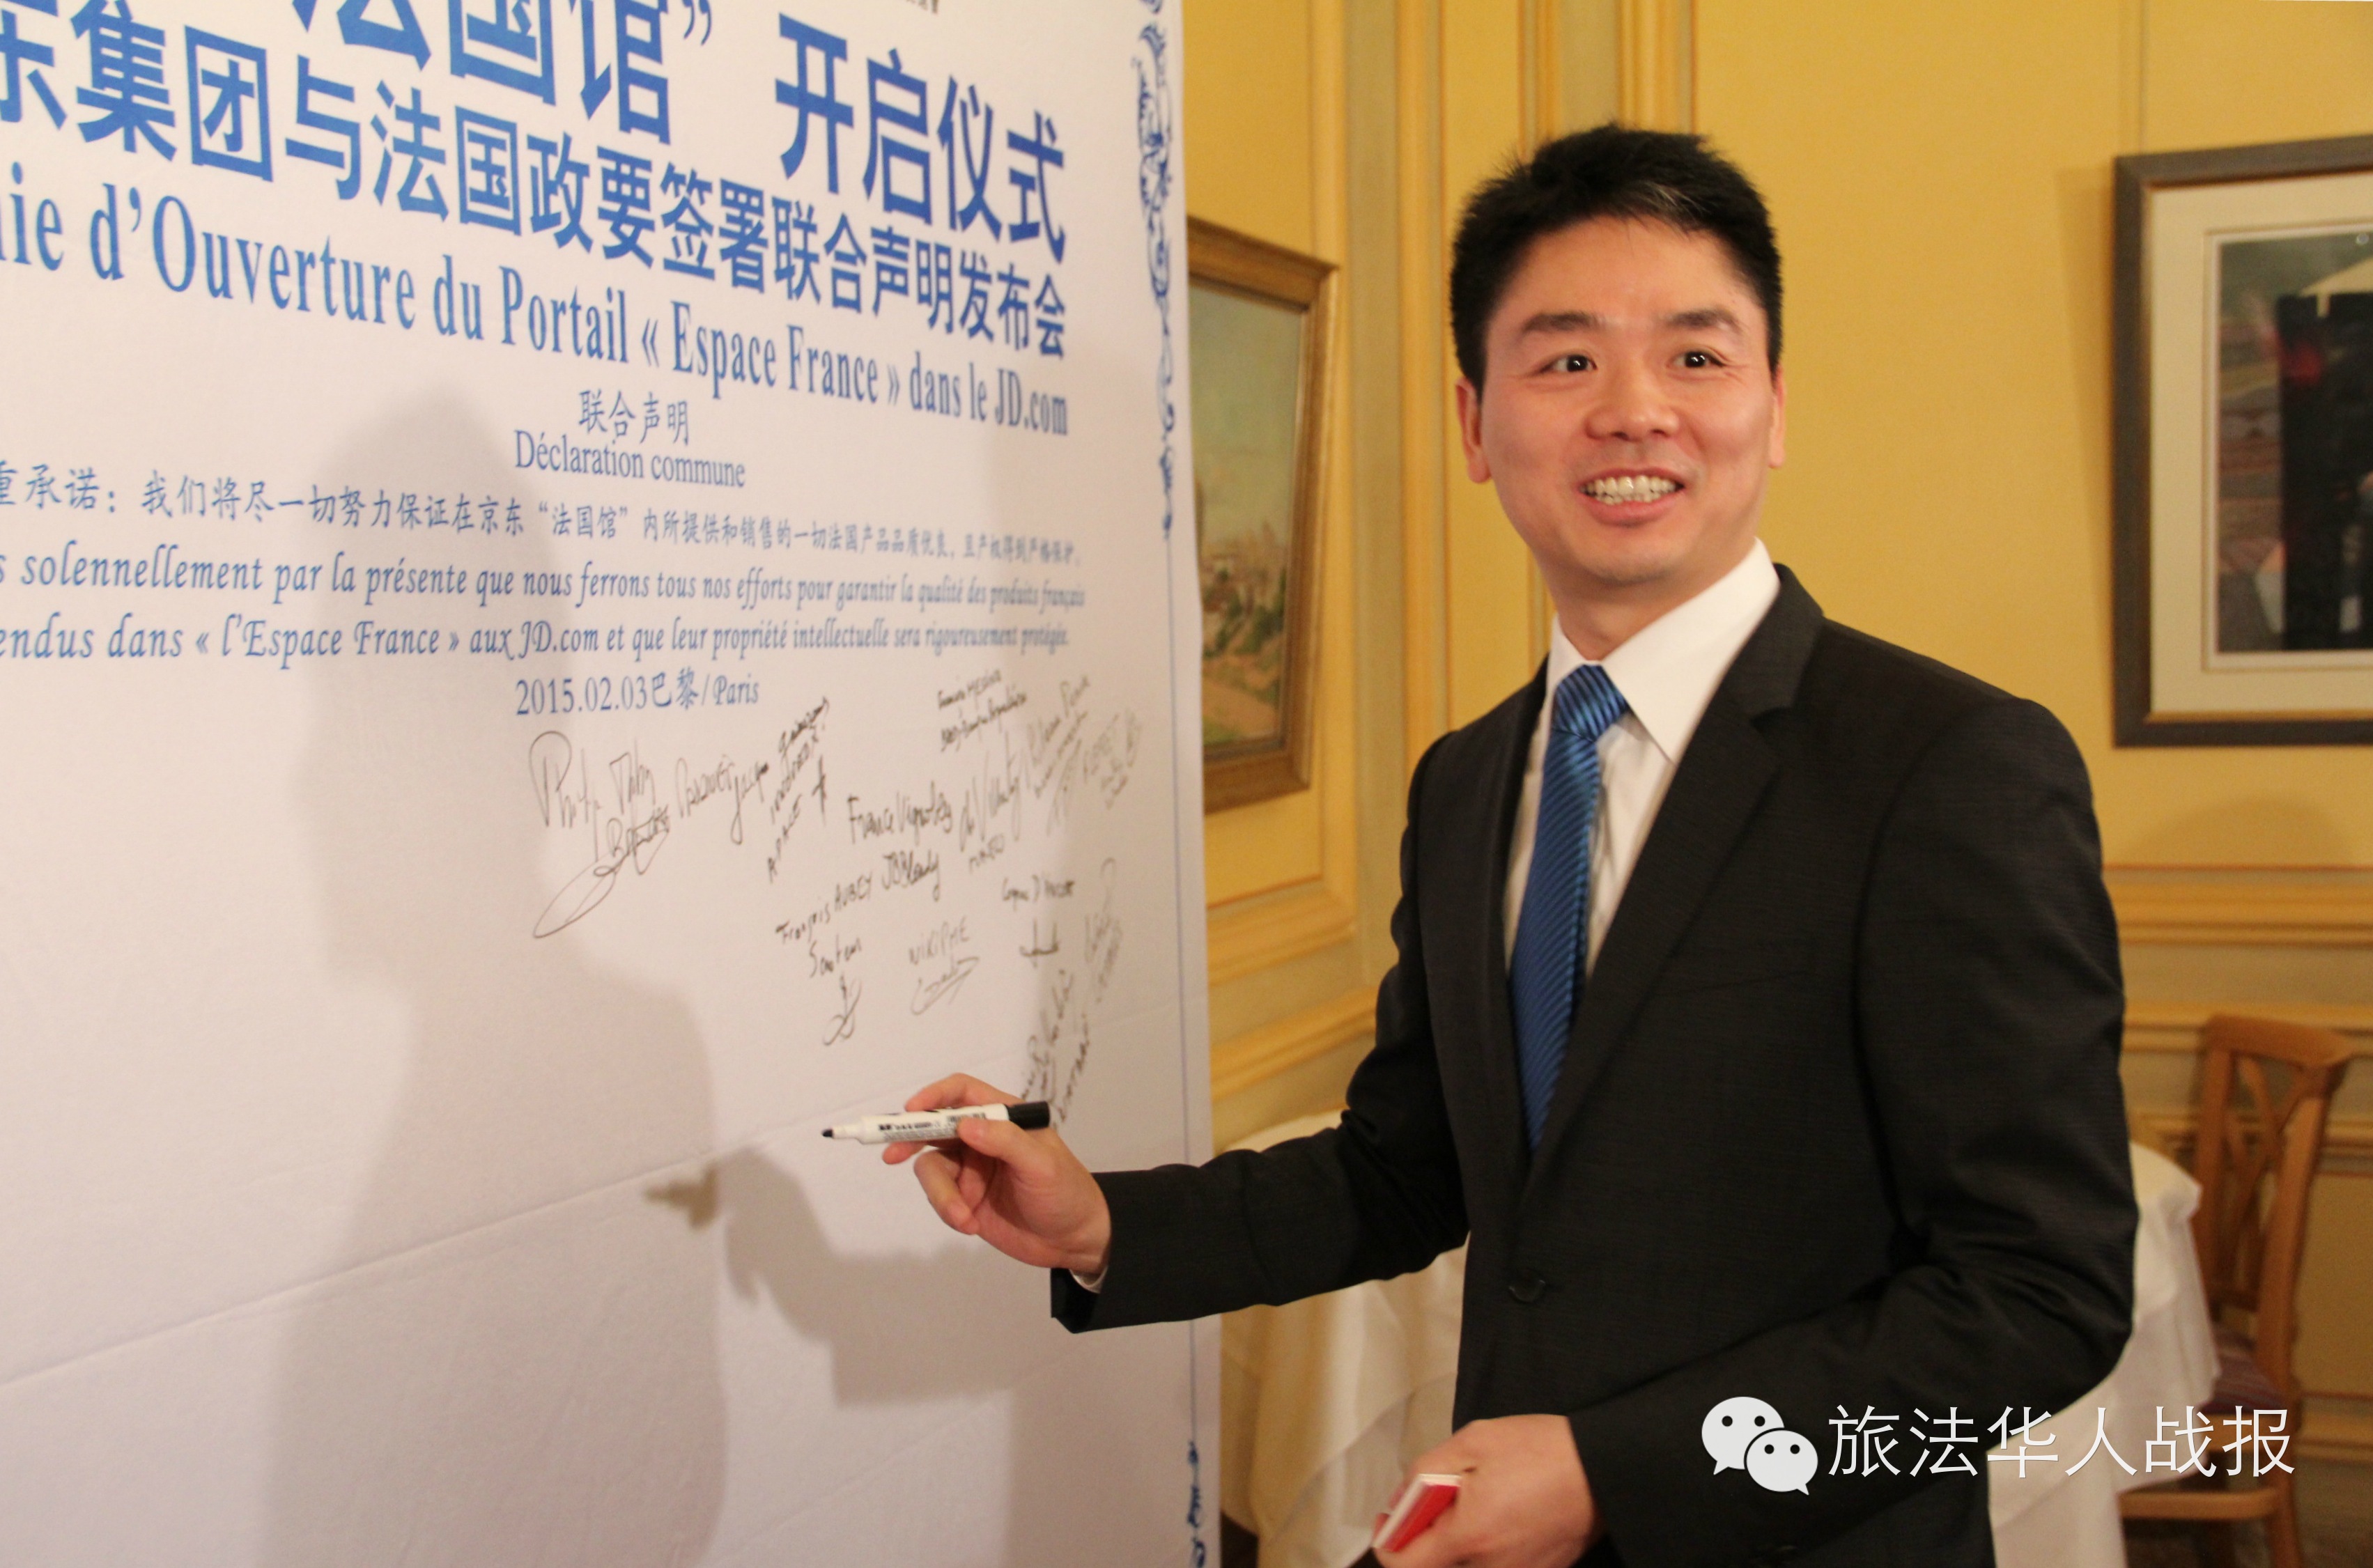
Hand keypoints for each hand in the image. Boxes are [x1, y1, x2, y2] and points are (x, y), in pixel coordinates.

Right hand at [886, 1074, 1112, 1276]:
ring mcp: (971, 1169)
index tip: (912, 1109)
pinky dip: (949, 1212)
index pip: (961, 1093)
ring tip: (963, 1218)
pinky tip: (971, 1225)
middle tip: (891, 1155)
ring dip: (941, 1195)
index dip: (934, 1096)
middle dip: (911, 1140)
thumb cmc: (1067, 1192)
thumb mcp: (1042, 1164)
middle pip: (934, 1128)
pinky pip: (940, 1198)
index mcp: (1004, 1118)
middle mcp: (982, 1139)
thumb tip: (964, 1125)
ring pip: (933, 1170)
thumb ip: (1005, 1142)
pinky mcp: (965, 1199)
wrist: (1074, 1240)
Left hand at [1376, 1415, 1598, 1567]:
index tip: (1393, 1516)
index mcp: (1468, 1538)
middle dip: (1426, 1537)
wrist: (1604, 1467)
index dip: (1389, 1539)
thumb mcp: (1471, 1442)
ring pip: (1464, 1566)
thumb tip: (1401, 1503)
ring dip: (1457, 1542)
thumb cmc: (1537, 1450)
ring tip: (1480, 1504)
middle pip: (1434, 1567)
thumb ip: (1424, 1473)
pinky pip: (1494, 1565)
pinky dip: (1486, 1547)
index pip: (1403, 1565)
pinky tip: (1503, 1516)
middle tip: (1442, 1498)